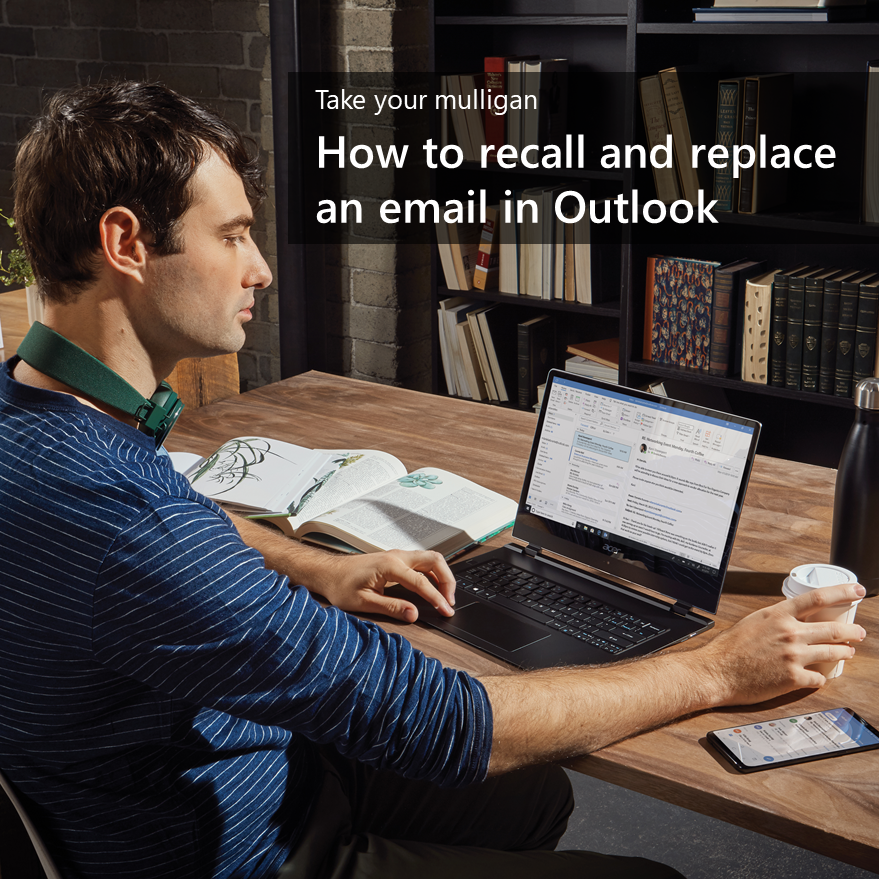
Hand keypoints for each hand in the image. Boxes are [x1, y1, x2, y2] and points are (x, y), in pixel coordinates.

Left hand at [311, 549, 455, 622]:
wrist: (328, 572)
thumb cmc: (340, 585)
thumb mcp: (363, 602)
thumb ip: (391, 607)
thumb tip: (413, 614)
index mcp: (389, 566)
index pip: (422, 582)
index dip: (437, 598)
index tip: (446, 611)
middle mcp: (396, 556)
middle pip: (435, 560)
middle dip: (448, 580)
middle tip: (450, 601)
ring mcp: (397, 555)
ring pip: (430, 558)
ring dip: (442, 575)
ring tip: (445, 596)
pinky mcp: (396, 558)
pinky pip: (422, 561)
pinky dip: (433, 572)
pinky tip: (433, 587)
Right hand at [700, 582, 866, 705]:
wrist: (717, 672)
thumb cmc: (728, 649)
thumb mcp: (752, 622)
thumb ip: (775, 620)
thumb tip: (791, 621)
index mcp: (778, 615)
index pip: (817, 598)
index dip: (842, 593)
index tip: (856, 591)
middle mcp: (790, 633)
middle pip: (833, 629)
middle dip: (852, 631)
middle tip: (859, 633)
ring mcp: (794, 656)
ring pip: (833, 653)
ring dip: (844, 653)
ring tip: (847, 652)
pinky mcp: (794, 678)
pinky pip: (819, 678)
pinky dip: (821, 677)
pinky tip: (819, 677)